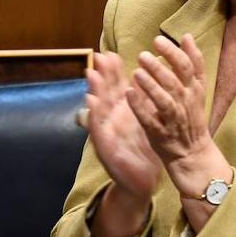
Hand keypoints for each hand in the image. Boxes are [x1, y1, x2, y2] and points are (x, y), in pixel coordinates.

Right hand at [84, 50, 161, 199]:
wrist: (141, 182)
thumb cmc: (142, 152)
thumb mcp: (143, 123)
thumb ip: (140, 102)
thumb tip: (141, 78)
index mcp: (123, 113)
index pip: (116, 89)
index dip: (112, 72)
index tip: (110, 54)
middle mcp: (112, 121)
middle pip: (106, 94)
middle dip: (101, 75)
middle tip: (98, 57)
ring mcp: (107, 134)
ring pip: (99, 109)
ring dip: (95, 91)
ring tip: (92, 74)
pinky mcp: (106, 149)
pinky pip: (99, 130)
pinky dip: (94, 116)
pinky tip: (92, 104)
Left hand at [127, 34, 228, 228]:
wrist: (193, 155)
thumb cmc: (191, 118)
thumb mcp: (196, 89)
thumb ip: (192, 64)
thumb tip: (186, 36)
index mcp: (194, 91)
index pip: (189, 67)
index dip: (174, 53)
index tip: (158, 40)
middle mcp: (186, 103)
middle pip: (175, 82)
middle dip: (159, 68)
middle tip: (143, 55)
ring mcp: (173, 119)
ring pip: (164, 101)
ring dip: (151, 86)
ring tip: (137, 72)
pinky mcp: (160, 133)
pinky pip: (150, 119)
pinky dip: (140, 106)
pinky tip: (129, 94)